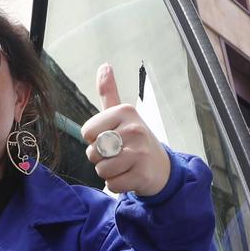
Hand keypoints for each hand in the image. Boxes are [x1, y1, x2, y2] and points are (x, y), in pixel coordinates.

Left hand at [81, 63, 171, 198]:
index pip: (87, 132)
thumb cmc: (135, 140)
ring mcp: (139, 153)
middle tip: (118, 155)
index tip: (110, 139)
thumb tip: (104, 65)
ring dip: (108, 173)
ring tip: (123, 166)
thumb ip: (109, 93)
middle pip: (93, 152)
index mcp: (125, 112)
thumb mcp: (123, 115)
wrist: (162, 167)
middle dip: (100, 159)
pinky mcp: (142, 174)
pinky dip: (117, 185)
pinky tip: (129, 176)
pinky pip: (112, 184)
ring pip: (101, 170)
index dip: (94, 140)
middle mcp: (134, 129)